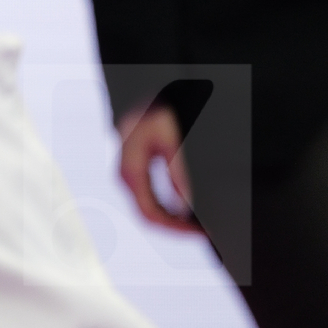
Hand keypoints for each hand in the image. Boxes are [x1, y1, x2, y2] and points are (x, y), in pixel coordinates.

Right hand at [116, 105, 198, 232]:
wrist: (141, 94)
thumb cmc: (154, 111)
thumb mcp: (171, 140)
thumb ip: (177, 173)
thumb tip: (185, 203)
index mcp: (131, 172)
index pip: (150, 214)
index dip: (175, 228)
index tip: (196, 232)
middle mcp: (126, 177)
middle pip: (148, 215)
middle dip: (175, 227)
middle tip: (200, 231)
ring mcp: (129, 174)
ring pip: (148, 208)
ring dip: (172, 219)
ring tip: (195, 222)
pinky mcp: (136, 170)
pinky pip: (149, 197)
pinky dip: (166, 207)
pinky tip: (182, 208)